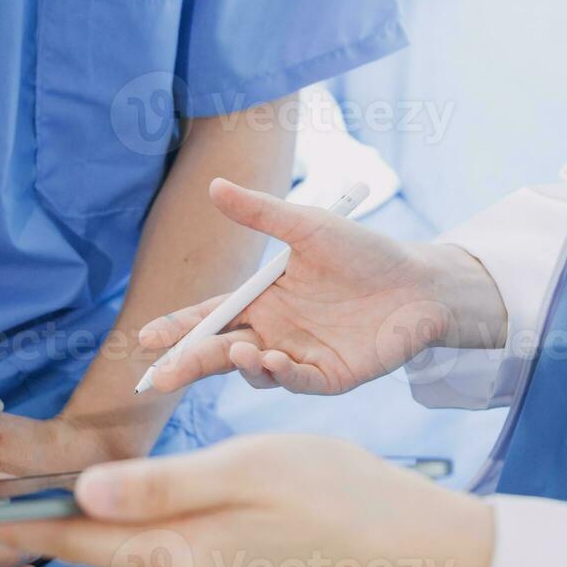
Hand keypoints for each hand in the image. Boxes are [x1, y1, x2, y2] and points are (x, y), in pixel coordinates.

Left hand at [0, 436, 496, 566]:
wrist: (419, 552)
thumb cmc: (339, 494)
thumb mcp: (245, 467)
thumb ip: (159, 486)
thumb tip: (81, 494)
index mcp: (176, 558)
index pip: (72, 544)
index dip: (17, 524)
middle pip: (107, 550)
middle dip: (75, 517)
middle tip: (43, 474)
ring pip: (149, 556)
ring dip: (136, 522)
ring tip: (139, 480)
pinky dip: (177, 537)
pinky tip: (212, 506)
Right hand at [137, 179, 504, 395]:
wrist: (419, 280)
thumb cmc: (364, 252)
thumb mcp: (307, 226)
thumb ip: (261, 213)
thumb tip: (213, 187)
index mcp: (263, 301)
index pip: (210, 318)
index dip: (179, 328)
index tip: (147, 338)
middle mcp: (273, 333)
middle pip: (220, 352)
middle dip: (189, 364)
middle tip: (161, 376)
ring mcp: (299, 357)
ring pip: (254, 370)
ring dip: (240, 364)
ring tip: (237, 351)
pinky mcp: (329, 376)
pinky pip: (297, 379)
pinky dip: (281, 373)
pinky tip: (271, 359)